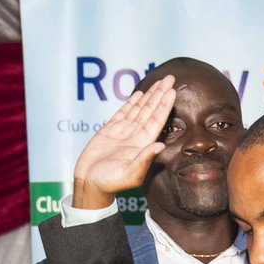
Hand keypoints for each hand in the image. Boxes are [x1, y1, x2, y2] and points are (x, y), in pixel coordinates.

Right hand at [71, 74, 175, 208]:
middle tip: (170, 78)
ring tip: (158, 82)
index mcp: (143, 145)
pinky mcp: (109, 131)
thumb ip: (144, 159)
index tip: (172, 91)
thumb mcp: (130, 174)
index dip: (165, 105)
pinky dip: (131, 103)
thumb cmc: (110, 184)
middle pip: (150, 111)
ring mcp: (123, 133)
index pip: (157, 121)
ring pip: (138, 109)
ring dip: (149, 95)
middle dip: (160, 94)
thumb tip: (160, 145)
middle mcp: (136, 137)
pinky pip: (123, 113)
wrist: (90, 185)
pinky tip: (138, 94)